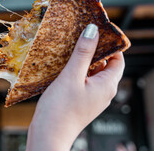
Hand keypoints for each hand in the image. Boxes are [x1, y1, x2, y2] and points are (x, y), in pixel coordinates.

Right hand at [27, 24, 124, 150]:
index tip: (97, 31)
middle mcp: (103, 91)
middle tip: (80, 36)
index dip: (111, 44)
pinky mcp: (81, 100)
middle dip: (94, 49)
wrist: (48, 134)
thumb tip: (93, 30)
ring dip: (84, 59)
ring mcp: (92, 97)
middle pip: (105, 64)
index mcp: (107, 85)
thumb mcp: (72, 76)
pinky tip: (65, 65)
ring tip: (70, 48)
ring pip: (93, 72)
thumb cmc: (60, 109)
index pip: (118, 59)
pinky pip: (84, 80)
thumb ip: (83, 53)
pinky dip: (77, 70)